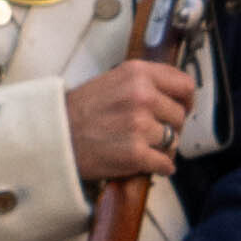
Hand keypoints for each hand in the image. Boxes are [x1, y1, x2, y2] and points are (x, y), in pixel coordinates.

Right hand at [62, 54, 197, 185]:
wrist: (55, 137)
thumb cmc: (81, 111)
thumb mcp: (113, 80)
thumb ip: (144, 83)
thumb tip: (176, 95)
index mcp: (137, 73)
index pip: (184, 84)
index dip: (186, 100)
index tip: (181, 108)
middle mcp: (142, 95)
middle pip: (179, 116)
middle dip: (170, 127)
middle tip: (154, 133)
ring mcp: (139, 125)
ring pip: (173, 141)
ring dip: (162, 148)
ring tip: (144, 148)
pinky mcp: (136, 153)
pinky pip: (165, 163)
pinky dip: (160, 167)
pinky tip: (148, 164)